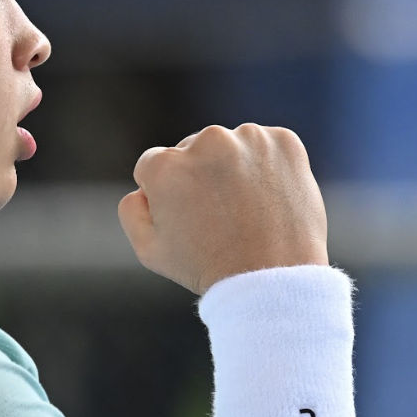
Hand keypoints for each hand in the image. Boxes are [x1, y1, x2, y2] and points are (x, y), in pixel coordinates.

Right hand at [117, 124, 328, 294]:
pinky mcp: (284, 141)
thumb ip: (132, 209)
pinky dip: (268, 167)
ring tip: (247, 211)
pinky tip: (269, 198)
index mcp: (167, 165)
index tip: (190, 218)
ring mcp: (249, 138)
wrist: (275, 278)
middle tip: (220, 217)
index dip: (169, 195)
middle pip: (194, 150)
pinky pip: (267, 147)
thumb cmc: (209, 268)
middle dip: (202, 176)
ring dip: (235, 168)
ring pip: (231, 146)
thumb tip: (142, 187)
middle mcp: (206, 141)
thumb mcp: (150, 250)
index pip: (155, 163)